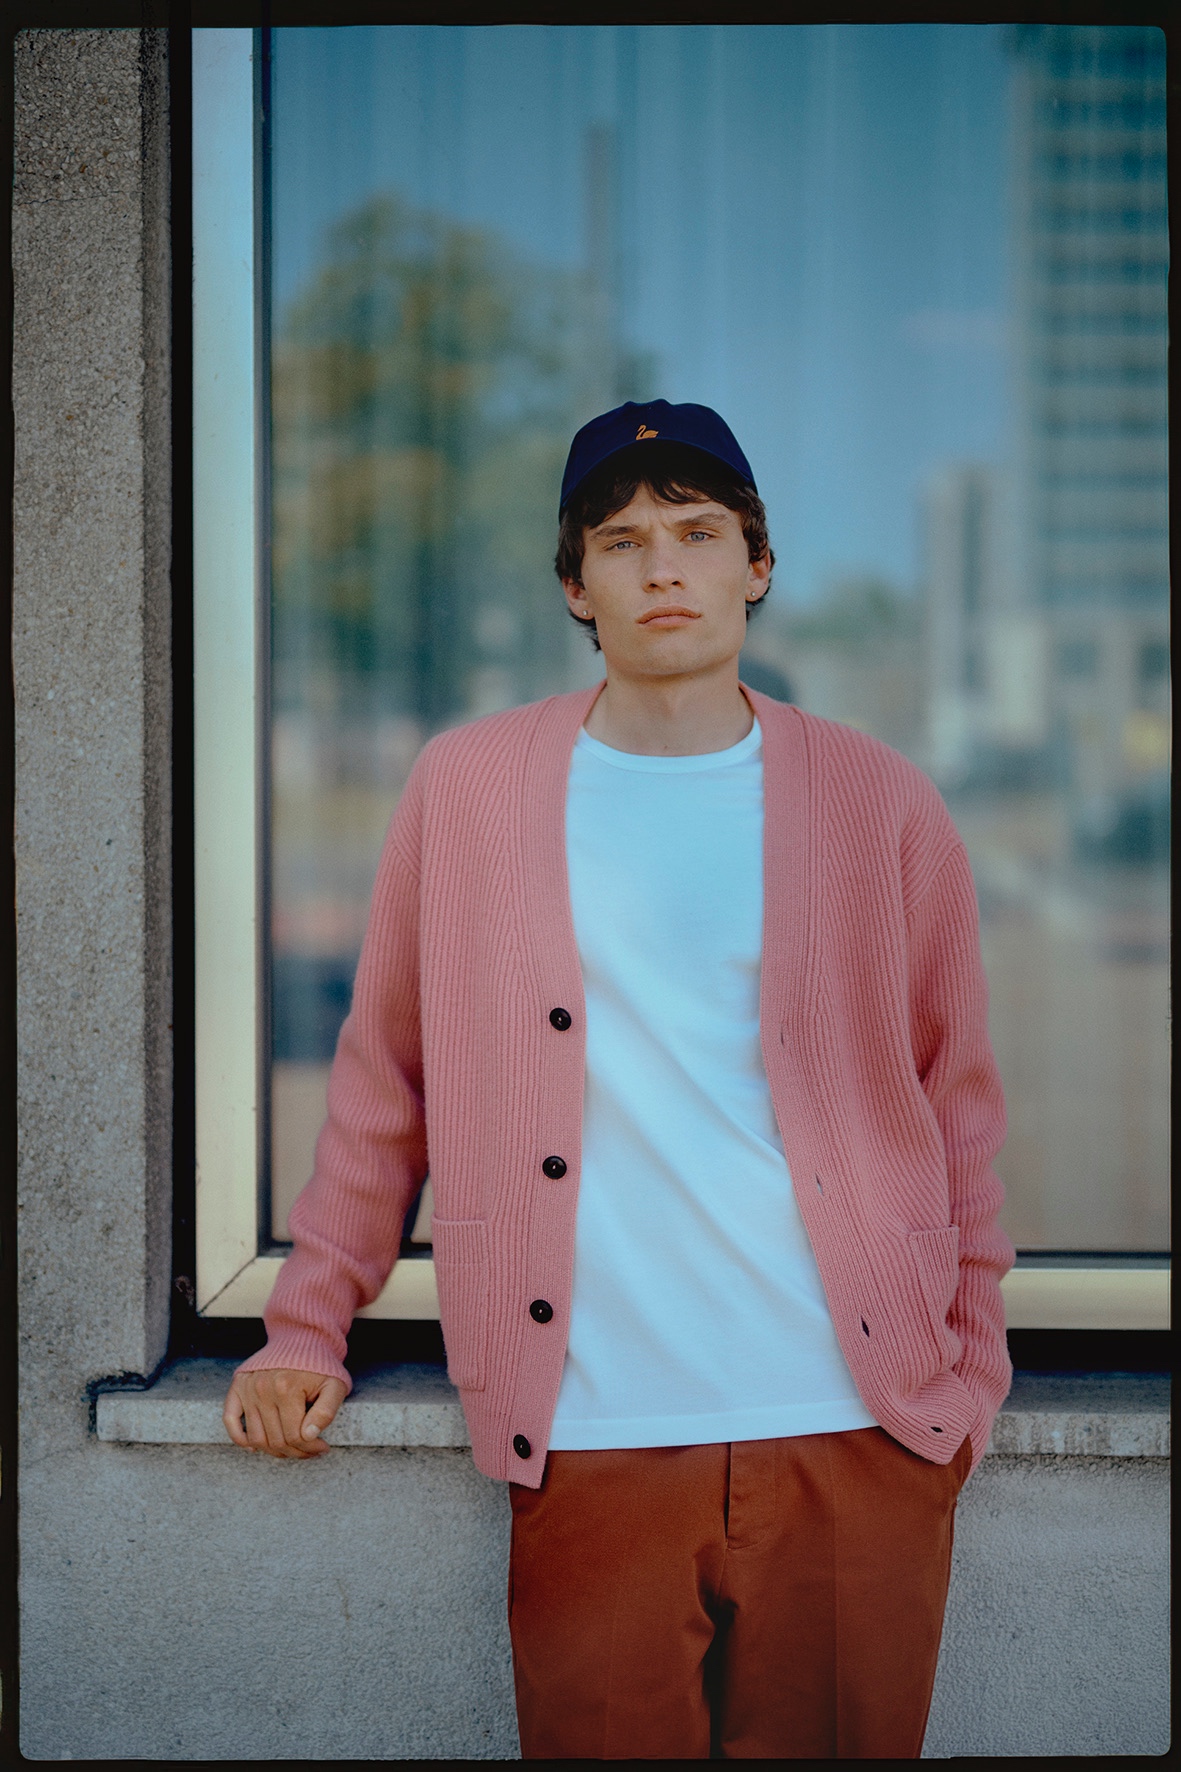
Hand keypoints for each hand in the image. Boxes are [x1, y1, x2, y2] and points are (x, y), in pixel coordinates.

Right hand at [223, 1369, 348, 1457]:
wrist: (302, 1338)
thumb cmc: (321, 1365)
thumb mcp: (334, 1385)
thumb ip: (326, 1412)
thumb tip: (309, 1436)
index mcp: (287, 1388)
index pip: (295, 1436)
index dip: (310, 1448)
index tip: (322, 1447)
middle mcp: (263, 1388)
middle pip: (275, 1440)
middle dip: (295, 1452)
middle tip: (309, 1450)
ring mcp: (248, 1388)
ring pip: (255, 1437)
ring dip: (273, 1450)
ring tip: (290, 1448)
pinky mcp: (238, 1386)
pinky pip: (230, 1420)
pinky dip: (239, 1438)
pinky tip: (254, 1447)